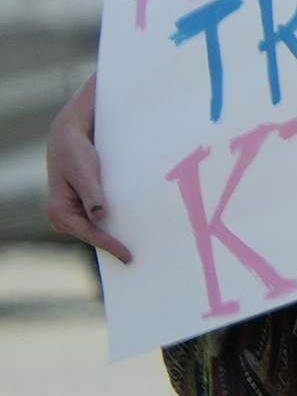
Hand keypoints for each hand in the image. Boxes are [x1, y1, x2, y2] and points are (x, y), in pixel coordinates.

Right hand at [44, 74, 123, 262]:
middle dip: (112, 245)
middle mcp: (63, 216)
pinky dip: (111, 225)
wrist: (69, 136)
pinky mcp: (81, 206)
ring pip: (95, 229)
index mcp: (59, 211)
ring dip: (113, 235)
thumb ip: (92, 194)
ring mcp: (71, 212)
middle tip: (136, 260)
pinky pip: (97, 220)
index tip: (127, 256)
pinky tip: (128, 229)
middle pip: (92, 235)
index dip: (109, 245)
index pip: (89, 234)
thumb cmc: (75, 152)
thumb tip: (99, 217)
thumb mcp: (84, 172)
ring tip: (137, 248)